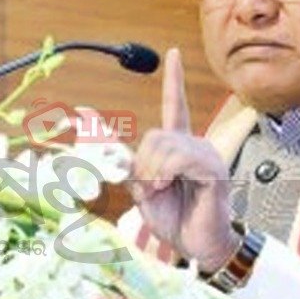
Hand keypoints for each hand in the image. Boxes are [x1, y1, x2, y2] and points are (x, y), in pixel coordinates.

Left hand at [128, 48, 239, 272]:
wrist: (196, 244)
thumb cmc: (173, 216)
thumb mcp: (140, 185)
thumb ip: (120, 156)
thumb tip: (86, 120)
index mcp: (178, 146)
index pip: (175, 105)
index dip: (173, 79)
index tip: (173, 54)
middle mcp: (194, 143)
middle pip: (154, 135)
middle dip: (144, 165)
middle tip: (151, 189)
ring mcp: (206, 154)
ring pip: (164, 145)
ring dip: (154, 173)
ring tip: (163, 191)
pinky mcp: (213, 168)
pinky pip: (180, 158)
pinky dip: (167, 174)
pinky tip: (174, 186)